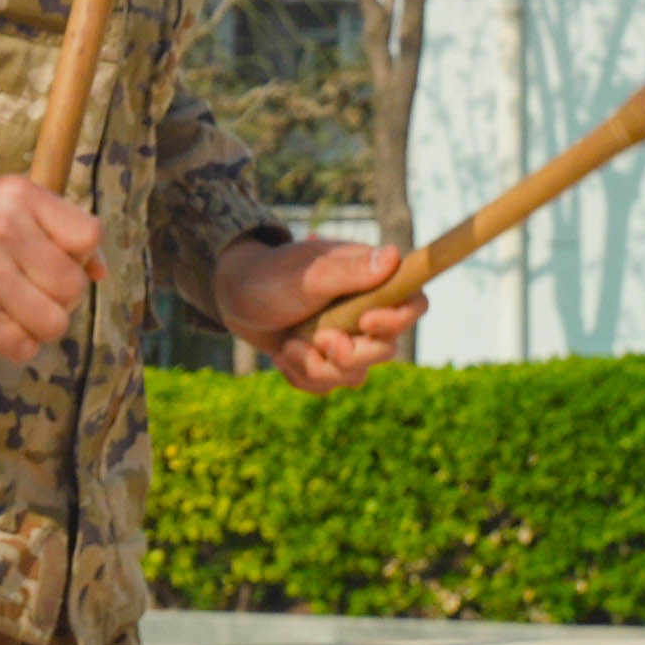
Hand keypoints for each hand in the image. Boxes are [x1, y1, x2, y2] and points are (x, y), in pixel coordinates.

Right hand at [0, 175, 104, 360]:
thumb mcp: (14, 206)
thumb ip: (62, 230)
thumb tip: (100, 272)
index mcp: (20, 195)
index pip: (88, 237)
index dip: (78, 256)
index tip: (54, 257)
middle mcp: (2, 229)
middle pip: (73, 287)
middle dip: (61, 296)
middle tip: (33, 287)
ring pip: (54, 323)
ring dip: (42, 323)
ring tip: (19, 308)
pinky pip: (22, 347)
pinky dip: (19, 343)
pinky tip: (0, 323)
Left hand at [217, 234, 423, 392]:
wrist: (231, 296)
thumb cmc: (269, 275)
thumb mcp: (307, 273)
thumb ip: (348, 271)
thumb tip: (393, 258)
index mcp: (371, 281)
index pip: (413, 304)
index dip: (398, 320)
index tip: (365, 320)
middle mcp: (365, 312)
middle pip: (386, 350)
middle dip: (350, 354)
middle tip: (320, 339)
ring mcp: (346, 338)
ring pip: (355, 375)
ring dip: (318, 368)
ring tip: (289, 346)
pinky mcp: (325, 360)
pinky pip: (328, 386)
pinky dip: (302, 375)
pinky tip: (284, 353)